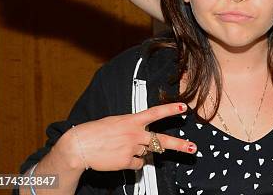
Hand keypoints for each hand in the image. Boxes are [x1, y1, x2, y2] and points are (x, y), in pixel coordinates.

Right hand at [54, 102, 195, 171]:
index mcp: (132, 120)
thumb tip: (145, 140)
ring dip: (139, 151)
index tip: (184, 107)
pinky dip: (131, 162)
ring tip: (121, 147)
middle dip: (179, 145)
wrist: (79, 146)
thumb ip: (133, 128)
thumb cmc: (96, 132)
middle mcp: (135, 134)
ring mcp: (131, 148)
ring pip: (146, 153)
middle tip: (193, 148)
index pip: (155, 113)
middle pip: (161, 141)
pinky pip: (137, 164)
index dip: (171, 110)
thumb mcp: (117, 122)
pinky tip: (119, 157)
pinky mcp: (126, 161)